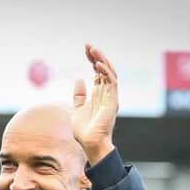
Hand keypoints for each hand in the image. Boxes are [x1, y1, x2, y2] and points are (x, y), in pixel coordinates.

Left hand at [71, 44, 118, 164]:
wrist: (90, 143)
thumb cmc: (84, 131)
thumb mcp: (77, 110)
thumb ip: (79, 96)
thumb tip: (79, 80)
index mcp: (99, 95)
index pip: (97, 73)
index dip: (92, 60)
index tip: (85, 50)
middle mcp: (106, 94)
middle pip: (104, 70)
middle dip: (96, 56)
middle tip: (88, 45)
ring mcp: (110, 96)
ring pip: (109, 73)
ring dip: (101, 60)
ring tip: (92, 50)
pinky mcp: (112, 100)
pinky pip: (111, 82)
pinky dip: (105, 71)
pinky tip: (96, 64)